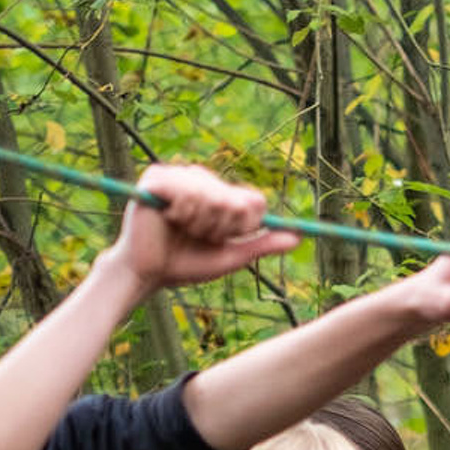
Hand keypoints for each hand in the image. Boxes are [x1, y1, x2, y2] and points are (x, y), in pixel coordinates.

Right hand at [111, 164, 298, 292]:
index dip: (245, 225)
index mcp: (223, 196)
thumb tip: (298, 237)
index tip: (227, 238)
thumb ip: (262, 245)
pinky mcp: (158, 178)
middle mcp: (204, 180)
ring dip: (200, 223)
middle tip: (200, 235)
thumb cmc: (188, 264)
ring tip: (182, 228)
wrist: (150, 273)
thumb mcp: (232, 256)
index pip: (254, 201)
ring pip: (212, 195)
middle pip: (235, 200)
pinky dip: (183, 213)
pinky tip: (169, 218)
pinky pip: (186, 191)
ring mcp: (180, 176)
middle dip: (221, 228)